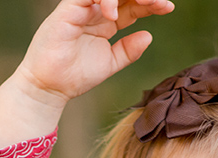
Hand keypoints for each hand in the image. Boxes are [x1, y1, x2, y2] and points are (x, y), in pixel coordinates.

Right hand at [18, 0, 175, 106]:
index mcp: (107, 21)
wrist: (49, 88)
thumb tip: (149, 35)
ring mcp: (82, 8)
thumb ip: (128, 51)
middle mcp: (96, 10)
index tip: (168, 8)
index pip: (133, 3)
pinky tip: (113, 15)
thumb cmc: (74, 77)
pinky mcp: (67, 10)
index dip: (152, 3)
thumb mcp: (109, 64)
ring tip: (145, 3)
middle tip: (160, 2)